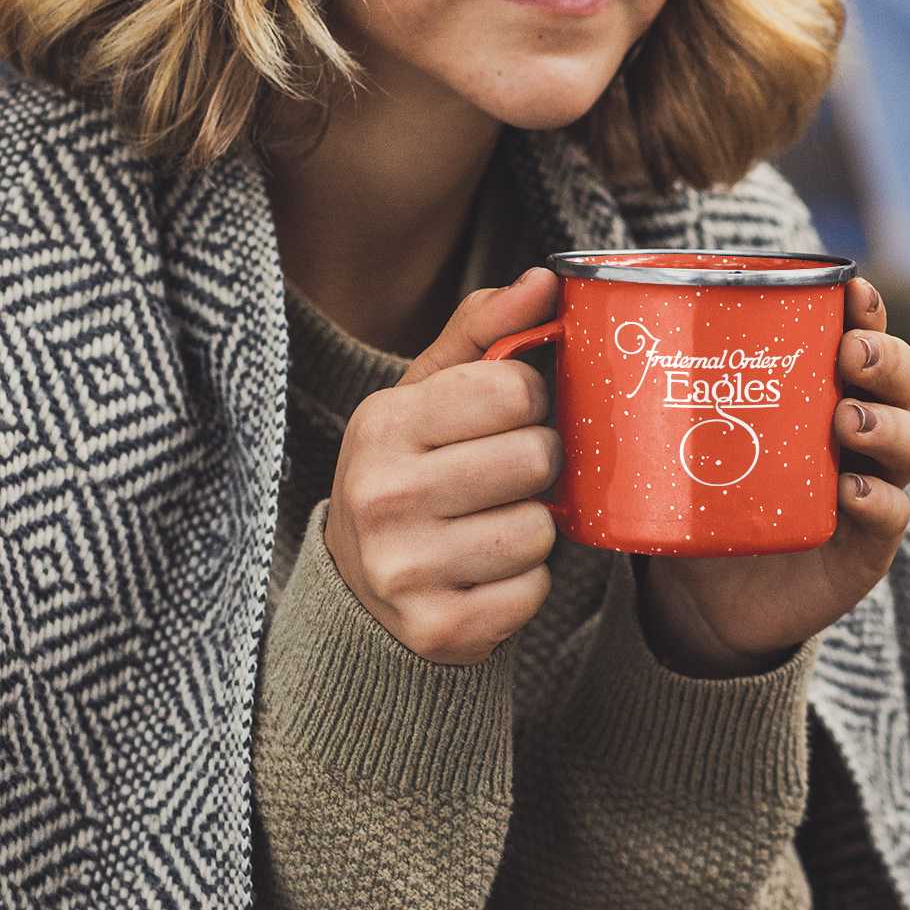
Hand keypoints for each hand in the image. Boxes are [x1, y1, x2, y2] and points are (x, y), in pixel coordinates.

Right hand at [324, 269, 562, 664]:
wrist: (362, 591)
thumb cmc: (412, 471)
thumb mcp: (428, 393)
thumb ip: (485, 331)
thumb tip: (545, 279)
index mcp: (383, 424)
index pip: (514, 389)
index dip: (533, 401)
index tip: (513, 418)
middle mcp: (383, 495)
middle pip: (537, 458)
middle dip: (539, 464)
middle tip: (510, 476)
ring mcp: (406, 569)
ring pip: (540, 529)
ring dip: (534, 527)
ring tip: (494, 523)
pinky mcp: (440, 630)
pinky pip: (534, 591)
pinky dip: (525, 584)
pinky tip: (488, 573)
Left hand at [638, 279, 909, 677]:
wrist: (698, 597)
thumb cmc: (687, 495)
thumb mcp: (663, 433)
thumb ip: (624, 376)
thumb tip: (555, 298)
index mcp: (813, 387)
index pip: (859, 334)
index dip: (865, 309)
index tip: (850, 289)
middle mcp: (851, 430)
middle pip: (901, 380)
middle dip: (886, 358)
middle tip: (849, 355)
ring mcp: (865, 487)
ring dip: (887, 424)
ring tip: (845, 421)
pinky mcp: (862, 549)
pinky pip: (892, 518)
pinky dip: (881, 501)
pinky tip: (851, 493)